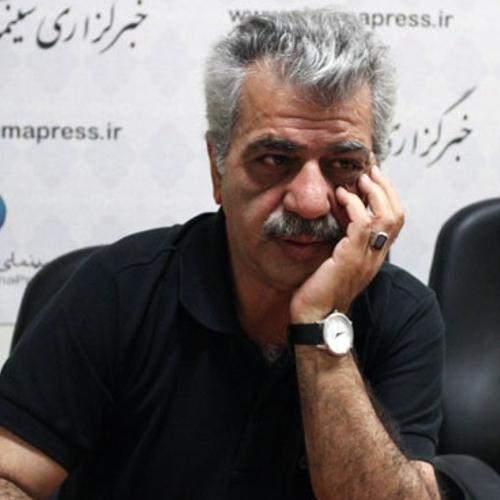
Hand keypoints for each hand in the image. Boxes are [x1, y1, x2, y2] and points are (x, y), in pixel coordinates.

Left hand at [290, 165, 403, 322]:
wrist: (315, 315)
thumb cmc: (321, 289)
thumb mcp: (338, 259)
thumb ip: (345, 240)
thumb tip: (338, 215)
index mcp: (375, 255)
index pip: (394, 221)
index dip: (389, 196)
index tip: (375, 178)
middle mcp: (376, 256)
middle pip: (397, 215)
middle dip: (387, 188)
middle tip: (372, 170)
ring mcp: (366, 258)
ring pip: (386, 217)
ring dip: (374, 193)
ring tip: (361, 178)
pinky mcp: (350, 258)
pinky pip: (362, 225)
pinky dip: (353, 206)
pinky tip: (341, 196)